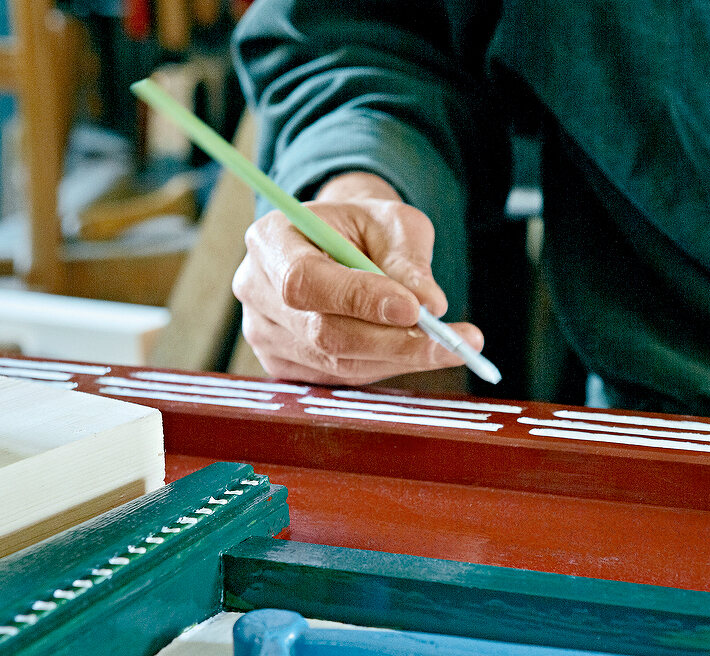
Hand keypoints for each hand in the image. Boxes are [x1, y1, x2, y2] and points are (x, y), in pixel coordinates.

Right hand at [232, 172, 483, 384]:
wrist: (338, 246)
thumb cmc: (364, 229)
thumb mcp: (393, 223)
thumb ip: (409, 260)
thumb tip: (431, 305)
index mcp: (270, 241)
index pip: (305, 281)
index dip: (358, 300)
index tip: (415, 309)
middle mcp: (256, 291)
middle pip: (322, 333)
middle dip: (393, 341)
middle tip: (454, 342)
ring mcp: (264, 335)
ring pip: (337, 363)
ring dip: (399, 359)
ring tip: (453, 347)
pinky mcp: (284, 365)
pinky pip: (339, 378)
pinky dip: (385, 367)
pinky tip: (417, 351)